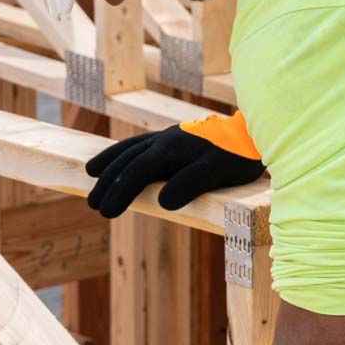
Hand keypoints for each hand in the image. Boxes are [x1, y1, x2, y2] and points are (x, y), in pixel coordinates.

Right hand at [84, 117, 264, 218]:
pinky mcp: (175, 137)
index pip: (136, 172)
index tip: (105, 211)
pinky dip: (125, 151)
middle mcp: (164, 140)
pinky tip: (122, 159)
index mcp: (171, 150)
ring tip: (90, 174)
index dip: (119, 191)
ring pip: (131, 148)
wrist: (254, 132)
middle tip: (93, 204)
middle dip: (108, 182)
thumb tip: (162, 202)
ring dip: (110, 162)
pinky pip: (142, 143)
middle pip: (127, 161)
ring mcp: (169, 137)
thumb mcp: (218, 172)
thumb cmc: (238, 156)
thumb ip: (191, 184)